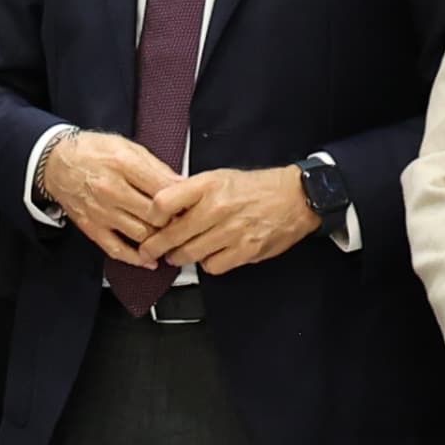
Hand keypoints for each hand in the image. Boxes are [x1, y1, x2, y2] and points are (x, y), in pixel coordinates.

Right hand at [38, 129, 183, 265]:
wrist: (55, 162)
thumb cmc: (92, 152)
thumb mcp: (128, 147)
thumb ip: (156, 167)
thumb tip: (182, 184)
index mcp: (124, 164)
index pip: (164, 191)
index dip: (183, 201)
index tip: (191, 204)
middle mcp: (111, 189)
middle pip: (155, 216)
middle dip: (174, 221)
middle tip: (184, 221)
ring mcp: (101, 212)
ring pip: (142, 235)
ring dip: (159, 239)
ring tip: (169, 236)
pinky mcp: (91, 228)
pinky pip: (117, 249)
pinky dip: (136, 259)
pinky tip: (149, 260)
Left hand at [144, 165, 316, 274]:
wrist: (295, 197)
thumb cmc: (254, 188)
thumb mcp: (218, 177)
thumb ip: (190, 192)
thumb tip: (162, 210)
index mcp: (208, 185)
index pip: (163, 203)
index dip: (152, 217)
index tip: (150, 224)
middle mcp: (217, 208)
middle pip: (172, 235)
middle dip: (156, 247)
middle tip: (150, 251)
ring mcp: (231, 231)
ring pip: (189, 254)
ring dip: (179, 258)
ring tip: (178, 254)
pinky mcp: (245, 250)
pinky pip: (212, 266)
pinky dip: (207, 264)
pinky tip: (209, 256)